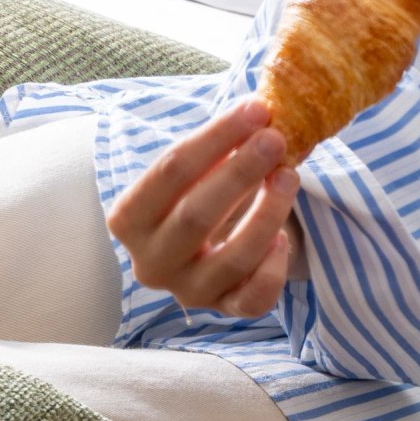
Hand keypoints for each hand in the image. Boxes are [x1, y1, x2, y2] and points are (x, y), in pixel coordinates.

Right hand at [106, 99, 300, 318]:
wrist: (204, 252)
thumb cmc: (197, 198)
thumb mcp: (194, 174)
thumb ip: (217, 149)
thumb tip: (260, 112)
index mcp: (128, 220)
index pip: (170, 172)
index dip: (216, 138)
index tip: (255, 110)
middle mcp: (150, 263)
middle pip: (196, 216)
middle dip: (240, 173)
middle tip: (276, 139)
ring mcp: (188, 292)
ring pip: (232, 258)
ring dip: (267, 213)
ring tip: (290, 176)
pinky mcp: (225, 311)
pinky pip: (254, 298)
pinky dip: (273, 268)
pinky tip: (285, 239)